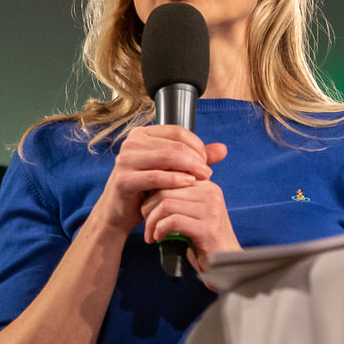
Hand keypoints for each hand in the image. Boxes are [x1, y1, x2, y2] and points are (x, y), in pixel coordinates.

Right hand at [94, 125, 227, 234]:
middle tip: (208, 172)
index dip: (197, 144)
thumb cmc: (147, 188)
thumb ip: (195, 158)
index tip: (206, 160)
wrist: (120, 212)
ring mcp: (125, 160)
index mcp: (142, 134)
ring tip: (203, 178)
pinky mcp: (123, 179)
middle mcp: (131, 142)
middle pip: (174, 144)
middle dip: (196, 158)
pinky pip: (156, 176)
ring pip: (167, 157)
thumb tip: (223, 149)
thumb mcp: (172, 170)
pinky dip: (175, 180)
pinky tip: (189, 184)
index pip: (177, 131)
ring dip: (189, 167)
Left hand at [141, 177, 241, 280]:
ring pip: (166, 205)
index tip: (146, 212)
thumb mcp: (192, 214)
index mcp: (207, 187)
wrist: (225, 264)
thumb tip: (147, 191)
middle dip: (148, 209)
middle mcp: (212, 193)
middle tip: (146, 225)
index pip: (170, 179)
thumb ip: (178, 200)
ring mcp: (211, 210)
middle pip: (165, 191)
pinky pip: (173, 221)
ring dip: (151, 222)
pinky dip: (160, 230)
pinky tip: (159, 238)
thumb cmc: (204, 241)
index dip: (151, 195)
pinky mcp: (208, 228)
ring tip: (151, 234)